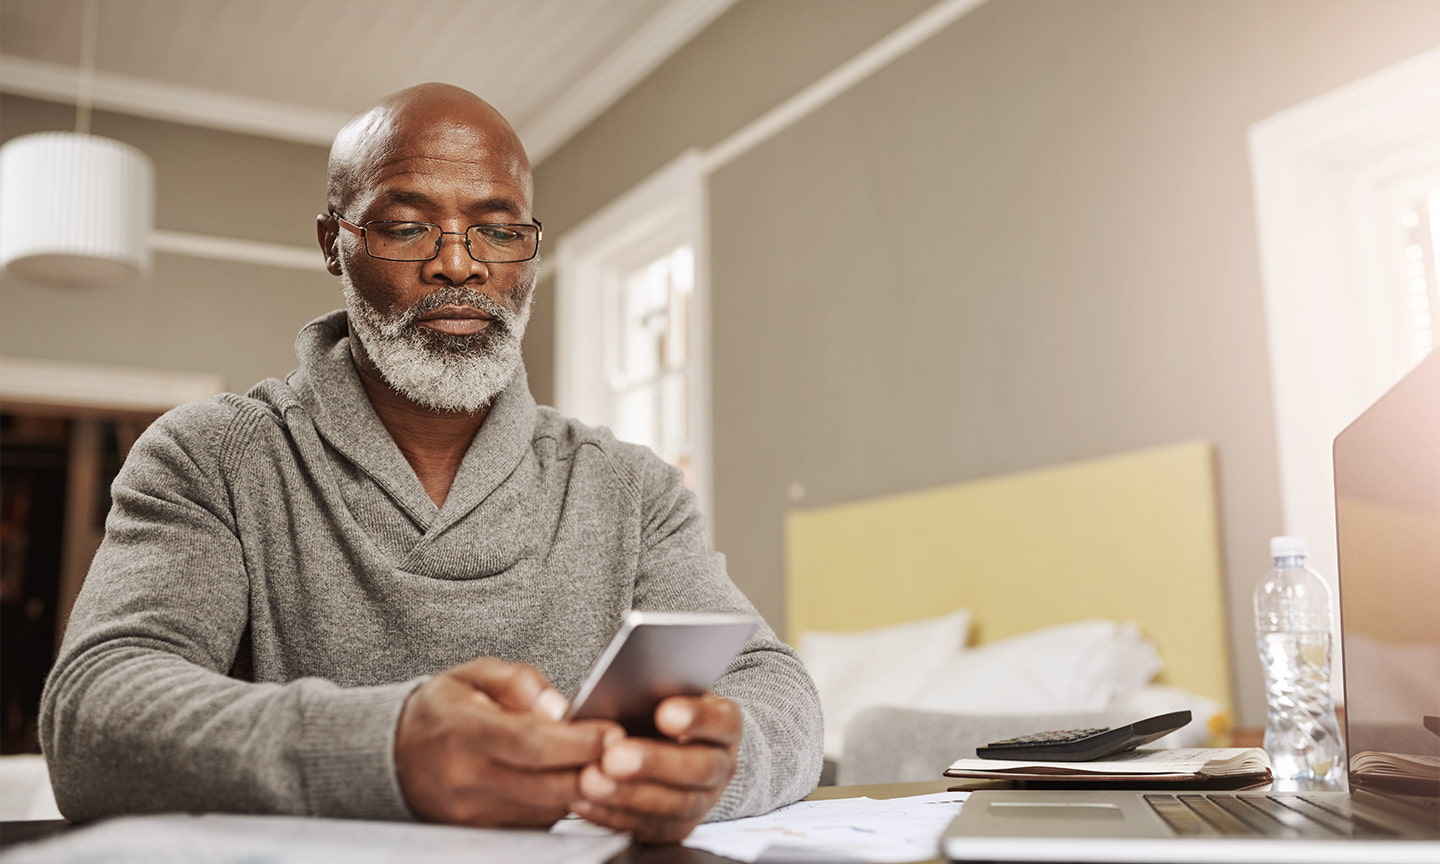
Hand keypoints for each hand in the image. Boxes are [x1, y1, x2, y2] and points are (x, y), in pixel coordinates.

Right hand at [394, 657, 620, 826]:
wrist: (396, 755)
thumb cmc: (445, 709)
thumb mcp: (475, 675)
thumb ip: (520, 683)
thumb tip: (561, 709)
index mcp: (462, 733)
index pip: (529, 743)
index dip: (577, 742)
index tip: (614, 733)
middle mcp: (464, 780)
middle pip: (544, 785)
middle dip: (594, 772)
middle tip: (629, 756)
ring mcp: (470, 814)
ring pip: (545, 809)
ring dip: (583, 790)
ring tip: (612, 766)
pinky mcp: (480, 834)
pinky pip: (534, 823)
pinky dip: (561, 804)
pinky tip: (580, 782)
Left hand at [572, 692, 741, 842]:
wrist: (673, 748)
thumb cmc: (663, 712)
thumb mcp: (666, 693)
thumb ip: (652, 692)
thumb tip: (624, 688)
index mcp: (725, 726)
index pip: (722, 721)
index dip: (697, 718)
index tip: (665, 713)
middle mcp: (721, 765)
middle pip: (699, 768)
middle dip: (654, 763)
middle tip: (614, 756)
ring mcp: (703, 801)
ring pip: (675, 805)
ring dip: (629, 794)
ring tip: (591, 780)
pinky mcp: (676, 827)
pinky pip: (648, 828)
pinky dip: (613, 815)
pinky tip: (585, 800)